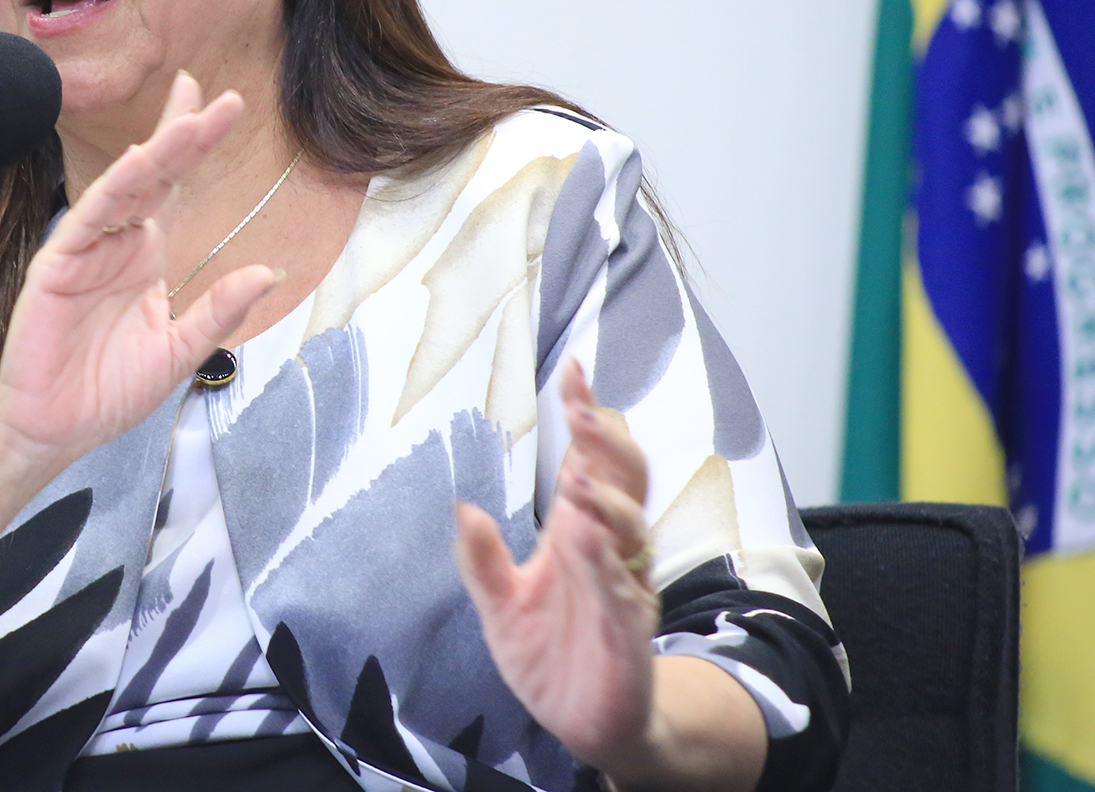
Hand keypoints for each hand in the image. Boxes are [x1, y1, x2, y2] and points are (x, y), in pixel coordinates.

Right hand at [0, 73, 281, 463]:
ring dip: (158, 153)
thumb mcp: (178, 350)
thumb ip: (220, 311)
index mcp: (144, 257)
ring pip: (125, 188)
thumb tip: (270, 272)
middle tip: (220, 100)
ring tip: (191, 123)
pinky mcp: (58, 265)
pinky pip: (88, 219)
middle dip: (185, 135)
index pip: (172, 188)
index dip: (192, 146)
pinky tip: (139, 164)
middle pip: (155, 176)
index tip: (219, 104)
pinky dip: (112, 191)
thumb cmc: (107, 391)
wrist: (55, 428)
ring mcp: (87, 250)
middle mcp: (118, 244)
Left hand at [455, 361, 658, 774]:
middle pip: (625, 482)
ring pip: (632, 532)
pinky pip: (625, 595)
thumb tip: (462, 507)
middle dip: (607, 446)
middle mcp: (608, 552)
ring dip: (609, 503)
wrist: (585, 725)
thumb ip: (481, 559)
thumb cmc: (549, 654)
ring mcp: (623, 589)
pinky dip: (609, 570)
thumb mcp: (500, 604)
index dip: (586, 416)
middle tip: (583, 414)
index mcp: (577, 534)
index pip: (587, 461)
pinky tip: (592, 547)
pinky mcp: (629, 634)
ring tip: (581, 480)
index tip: (573, 370)